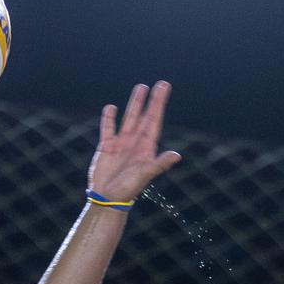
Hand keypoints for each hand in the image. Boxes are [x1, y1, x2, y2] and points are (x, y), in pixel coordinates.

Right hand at [87, 81, 180, 201]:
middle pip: (145, 117)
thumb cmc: (128, 189)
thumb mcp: (144, 175)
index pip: (154, 121)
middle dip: (151, 101)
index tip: (164, 88)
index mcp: (146, 148)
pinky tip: (112, 108)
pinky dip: (109, 118)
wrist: (107, 199)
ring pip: (129, 118)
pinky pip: (108, 128)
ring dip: (135, 104)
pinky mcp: (106, 147)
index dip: (159, 104)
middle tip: (161, 84)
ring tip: (141, 88)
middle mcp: (135, 143)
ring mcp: (121, 144)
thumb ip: (159, 164)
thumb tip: (177, 155)